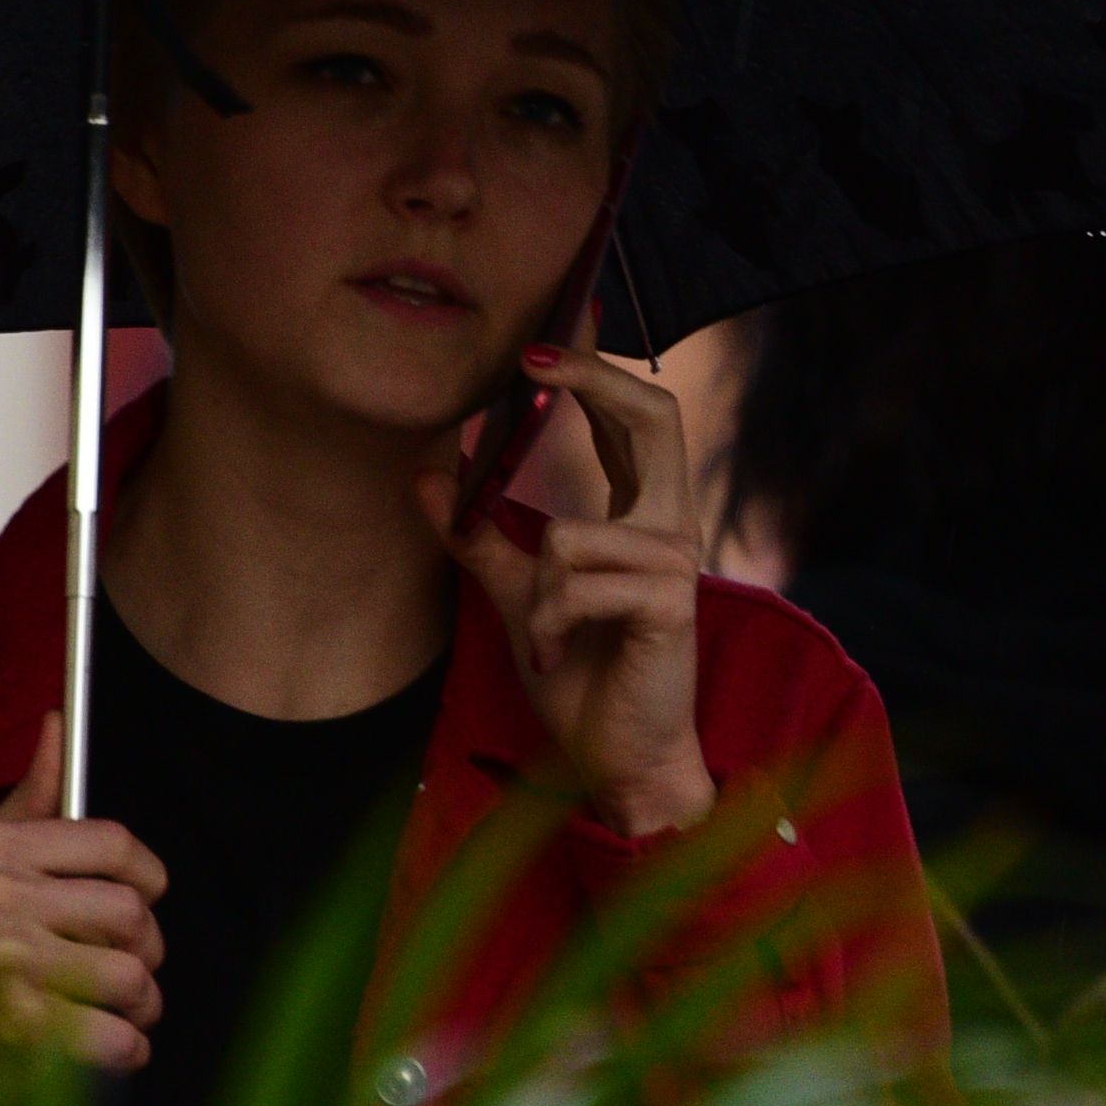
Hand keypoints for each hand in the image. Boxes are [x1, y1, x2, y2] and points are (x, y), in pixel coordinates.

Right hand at [0, 715, 169, 1105]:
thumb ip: (34, 798)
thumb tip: (57, 722)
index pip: (114, 842)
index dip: (146, 874)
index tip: (143, 895)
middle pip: (132, 913)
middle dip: (145, 949)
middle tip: (124, 965)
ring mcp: (6, 963)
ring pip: (133, 976)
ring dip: (141, 1004)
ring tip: (117, 1008)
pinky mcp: (21, 1028)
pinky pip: (119, 1036)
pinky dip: (128, 1049)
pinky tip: (108, 1044)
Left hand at [422, 333, 715, 839]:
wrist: (621, 756)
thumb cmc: (581, 674)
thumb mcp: (520, 596)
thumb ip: (482, 537)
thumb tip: (429, 477)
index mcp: (644, 515)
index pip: (638, 417)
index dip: (595, 371)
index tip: (536, 349)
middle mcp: (671, 527)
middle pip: (656, 417)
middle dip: (593, 380)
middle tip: (532, 364)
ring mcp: (677, 563)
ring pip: (568, 534)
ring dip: (533, 593)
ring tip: (544, 635)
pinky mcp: (670, 603)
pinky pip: (574, 581)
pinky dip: (545, 622)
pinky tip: (557, 652)